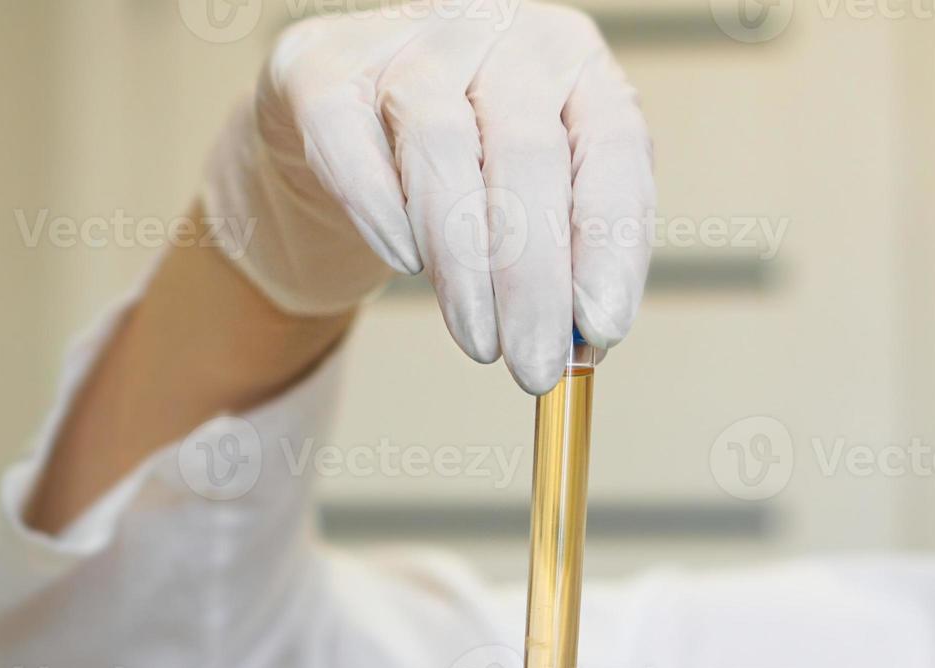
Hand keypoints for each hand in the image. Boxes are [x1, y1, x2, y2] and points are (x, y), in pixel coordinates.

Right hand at [203, 2, 654, 393]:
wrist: (346, 127)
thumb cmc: (464, 169)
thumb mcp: (535, 202)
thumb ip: (569, 258)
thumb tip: (586, 340)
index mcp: (576, 61)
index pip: (613, 147)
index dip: (610, 243)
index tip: (601, 329)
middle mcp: (501, 29)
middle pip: (528, 155)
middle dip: (535, 281)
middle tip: (535, 366)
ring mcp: (408, 38)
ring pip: (443, 147)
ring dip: (464, 267)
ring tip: (479, 341)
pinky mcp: (321, 65)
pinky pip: (351, 143)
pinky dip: (381, 212)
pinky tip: (405, 263)